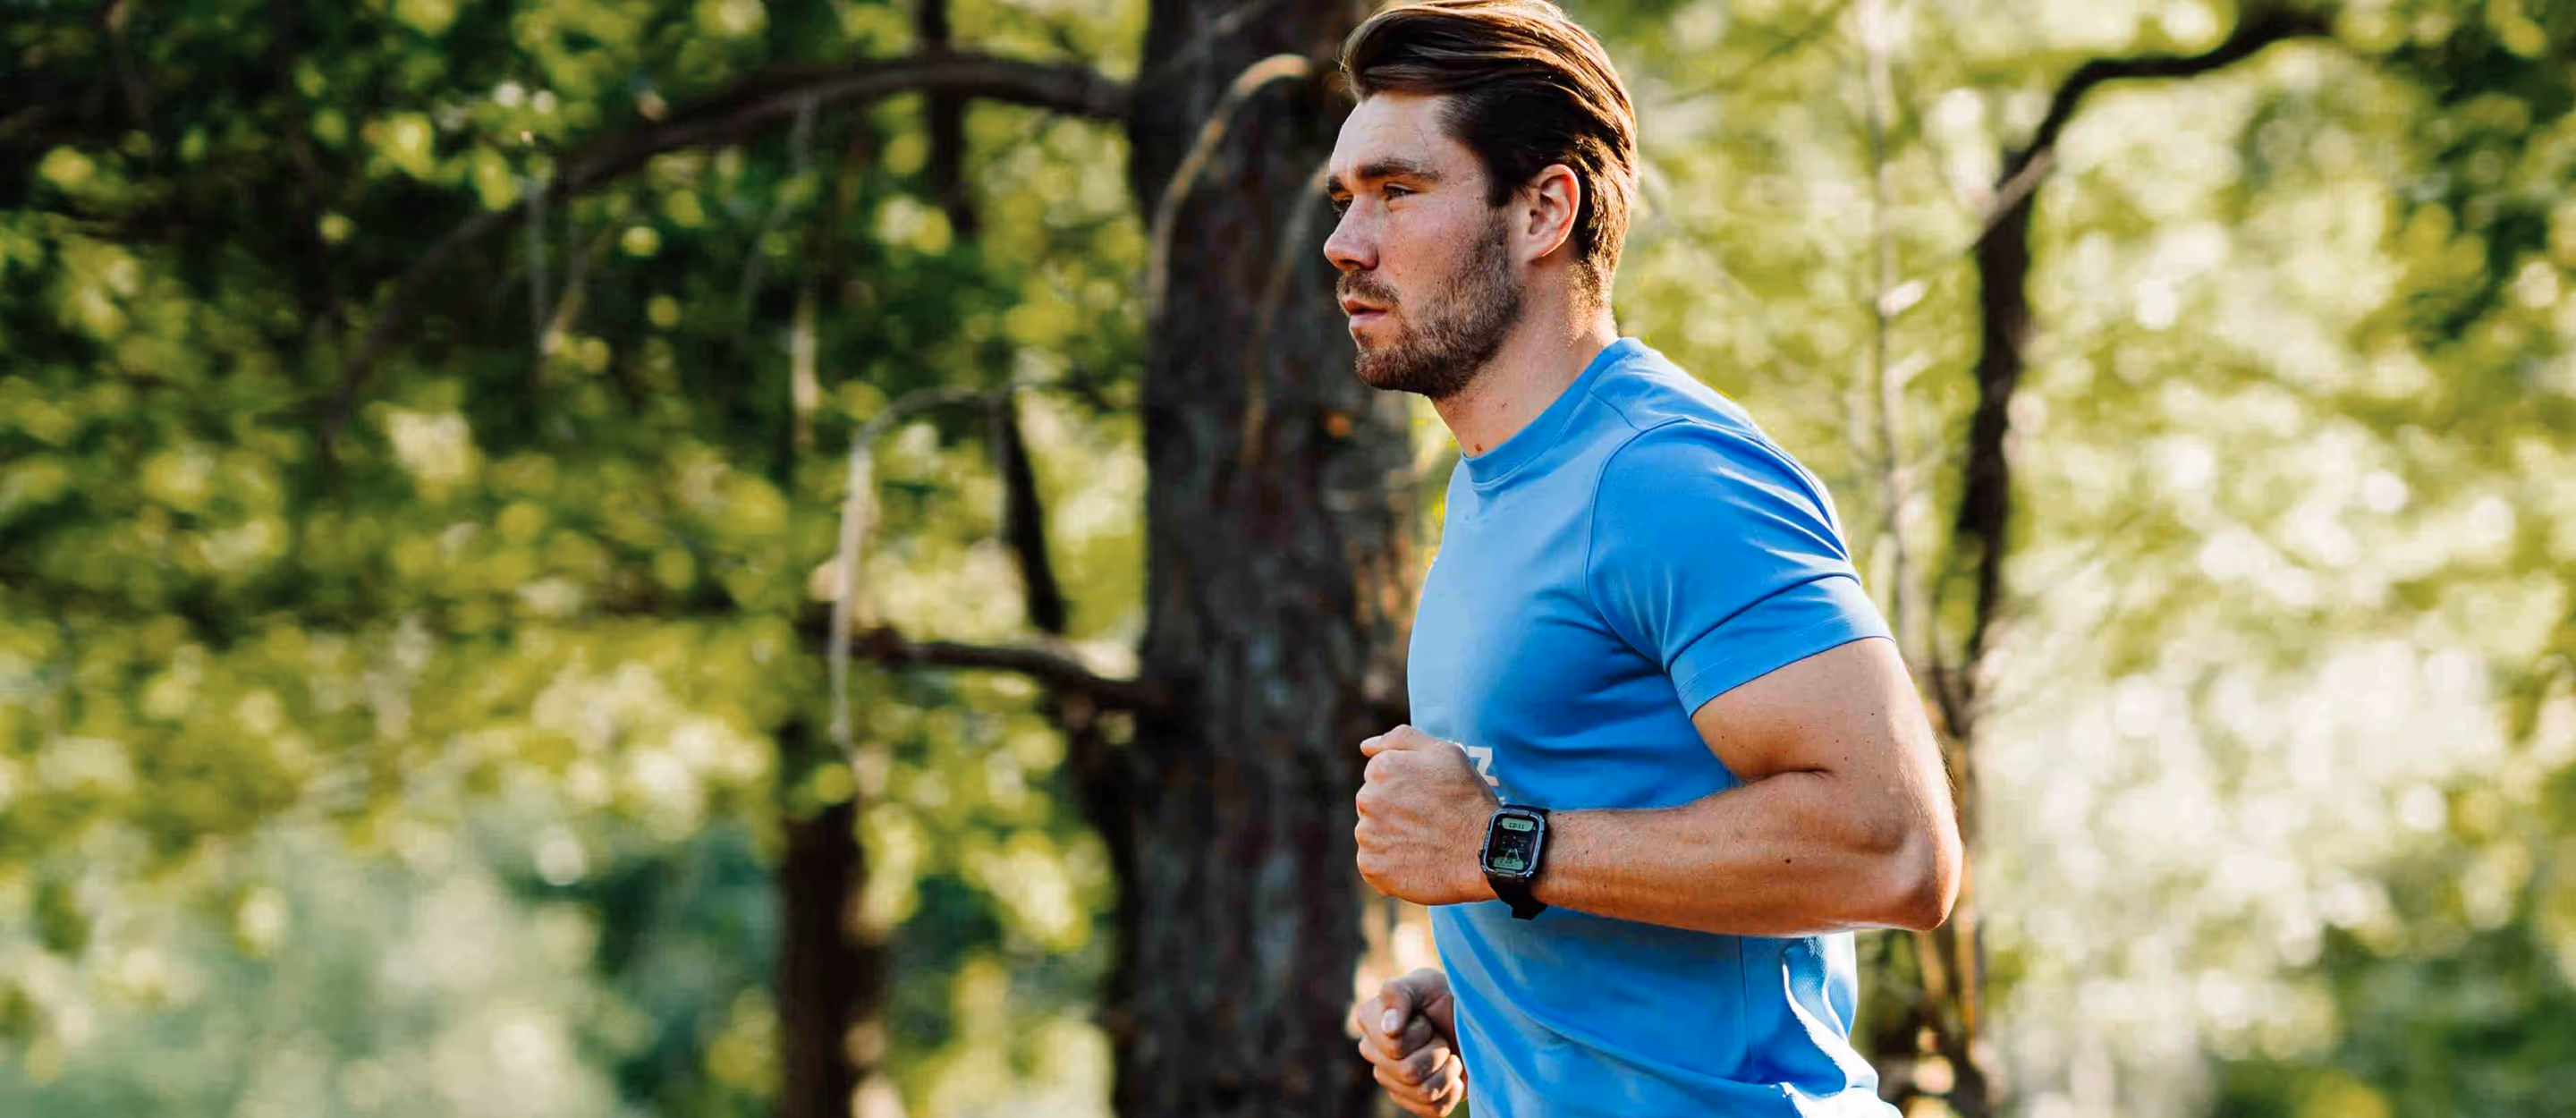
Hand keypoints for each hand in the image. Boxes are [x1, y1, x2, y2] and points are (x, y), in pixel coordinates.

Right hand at [1354, 968, 1465, 1116]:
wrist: (1471, 1016)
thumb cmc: (1443, 995)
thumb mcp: (1424, 983)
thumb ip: (1398, 994)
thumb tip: (1389, 1029)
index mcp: (1369, 1022)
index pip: (1394, 1046)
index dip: (1420, 1033)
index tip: (1427, 1018)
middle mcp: (1374, 1054)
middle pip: (1407, 1072)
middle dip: (1436, 1052)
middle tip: (1440, 1037)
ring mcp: (1392, 1081)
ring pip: (1423, 1093)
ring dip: (1447, 1072)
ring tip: (1450, 1055)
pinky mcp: (1414, 1101)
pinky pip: (1435, 1110)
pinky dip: (1453, 1092)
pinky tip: (1453, 1075)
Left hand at [1355, 725, 1498, 904]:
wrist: (1483, 851)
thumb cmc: (1468, 799)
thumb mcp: (1445, 753)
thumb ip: (1401, 739)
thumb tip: (1366, 747)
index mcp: (1381, 769)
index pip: (1379, 776)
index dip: (1406, 788)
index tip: (1427, 799)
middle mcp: (1366, 799)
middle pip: (1373, 805)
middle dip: (1395, 811)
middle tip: (1428, 822)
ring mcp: (1366, 835)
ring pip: (1373, 834)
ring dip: (1392, 838)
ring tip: (1424, 843)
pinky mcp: (1371, 867)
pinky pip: (1374, 863)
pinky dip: (1391, 864)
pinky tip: (1416, 862)